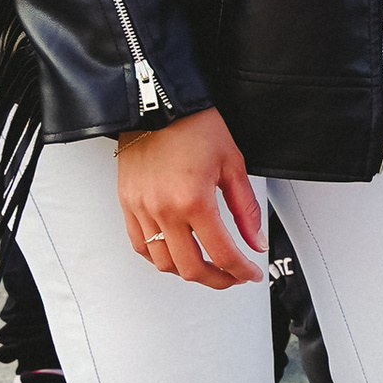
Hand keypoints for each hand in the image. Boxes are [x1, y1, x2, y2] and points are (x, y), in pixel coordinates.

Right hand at [116, 109, 266, 287]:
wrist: (158, 103)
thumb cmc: (194, 125)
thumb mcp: (232, 164)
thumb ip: (245, 209)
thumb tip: (255, 241)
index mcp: (194, 200)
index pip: (222, 254)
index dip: (241, 271)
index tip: (250, 274)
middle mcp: (164, 210)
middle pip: (191, 268)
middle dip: (217, 280)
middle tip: (231, 276)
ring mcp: (141, 209)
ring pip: (163, 263)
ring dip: (187, 271)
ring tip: (205, 265)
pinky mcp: (127, 204)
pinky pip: (140, 245)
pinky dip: (158, 258)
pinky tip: (174, 253)